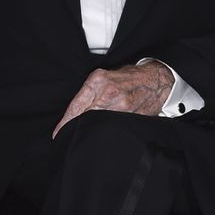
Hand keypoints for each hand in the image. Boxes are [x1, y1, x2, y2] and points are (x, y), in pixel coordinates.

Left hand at [52, 62, 174, 137]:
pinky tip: (105, 133)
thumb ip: (89, 93)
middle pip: (85, 117)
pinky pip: (113, 127)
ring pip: (98, 124)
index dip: (66, 123)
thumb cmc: (129, 78)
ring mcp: (120, 105)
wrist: (156, 80)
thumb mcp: (104, 78)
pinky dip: (107, 131)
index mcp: (97, 80)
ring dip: (91, 131)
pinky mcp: (130, 115)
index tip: (59, 133)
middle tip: (71, 136)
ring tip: (88, 135)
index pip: (76, 106)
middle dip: (77, 128)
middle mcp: (107, 92)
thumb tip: (74, 115)